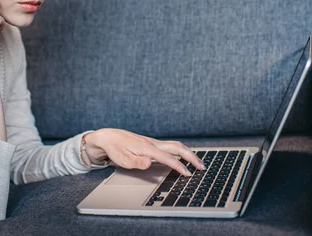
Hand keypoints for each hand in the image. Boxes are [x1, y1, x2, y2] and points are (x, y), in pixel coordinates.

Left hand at [84, 128, 205, 175]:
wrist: (109, 137)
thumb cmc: (115, 149)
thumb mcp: (122, 159)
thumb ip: (137, 162)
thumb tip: (150, 162)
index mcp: (147, 148)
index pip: (168, 158)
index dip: (179, 166)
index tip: (188, 174)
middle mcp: (153, 143)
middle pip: (177, 148)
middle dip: (191, 157)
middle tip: (202, 167)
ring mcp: (153, 142)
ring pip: (175, 145)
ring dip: (188, 153)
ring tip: (198, 162)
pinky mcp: (152, 143)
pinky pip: (170, 146)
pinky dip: (181, 150)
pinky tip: (183, 156)